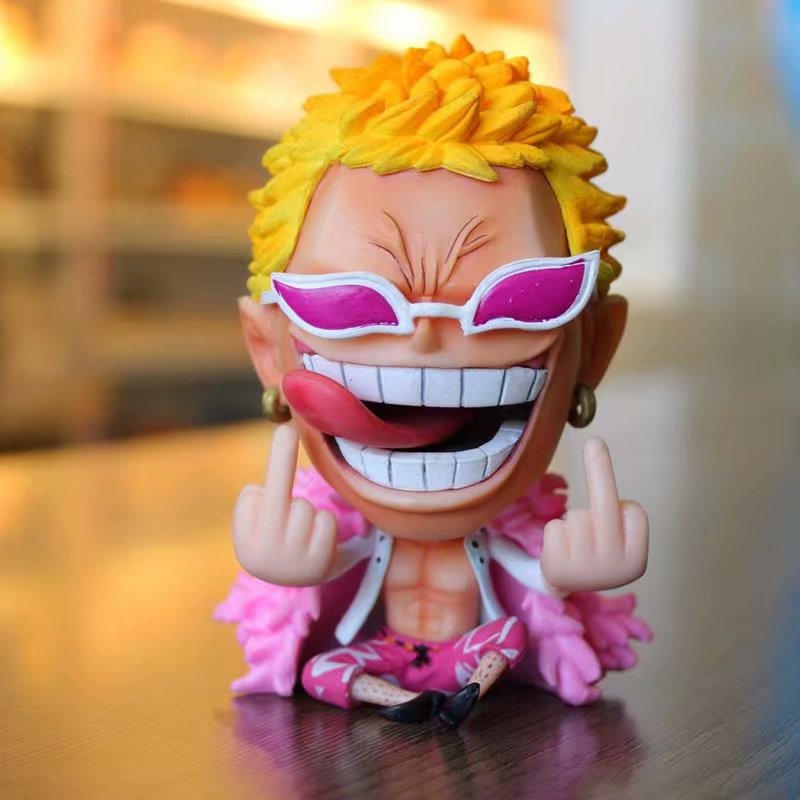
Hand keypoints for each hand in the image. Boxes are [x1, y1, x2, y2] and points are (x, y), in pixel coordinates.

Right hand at [232, 423, 337, 585]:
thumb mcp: (257, 527)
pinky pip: (326, 520)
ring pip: (303, 506)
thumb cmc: (276, 540)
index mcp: (243, 544)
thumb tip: (261, 482)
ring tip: (303, 533)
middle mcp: (264, 555)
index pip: (251, 496)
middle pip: (277, 494)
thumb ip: (257, 503)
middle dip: (281, 459)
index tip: (259, 494)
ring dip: (306, 512)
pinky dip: (324, 524)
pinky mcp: (321, 564)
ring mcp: (293, 560)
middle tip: (286, 429)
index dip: (259, 495)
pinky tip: (319, 542)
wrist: (302, 581)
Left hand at [541, 437, 647, 592]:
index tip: (622, 506)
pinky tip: (559, 551)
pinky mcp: (557, 567)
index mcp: (636, 562)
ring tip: (574, 545)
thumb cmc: (598, 551)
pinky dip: (555, 531)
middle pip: (604, 507)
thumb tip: (613, 490)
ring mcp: (584, 569)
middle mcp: (613, 568)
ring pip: (576, 516)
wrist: (567, 585)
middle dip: (600, 471)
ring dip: (573, 522)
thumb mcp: (620, 543)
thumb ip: (618, 520)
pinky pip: (554, 526)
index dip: (624, 508)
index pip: (634, 512)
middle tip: (595, 442)